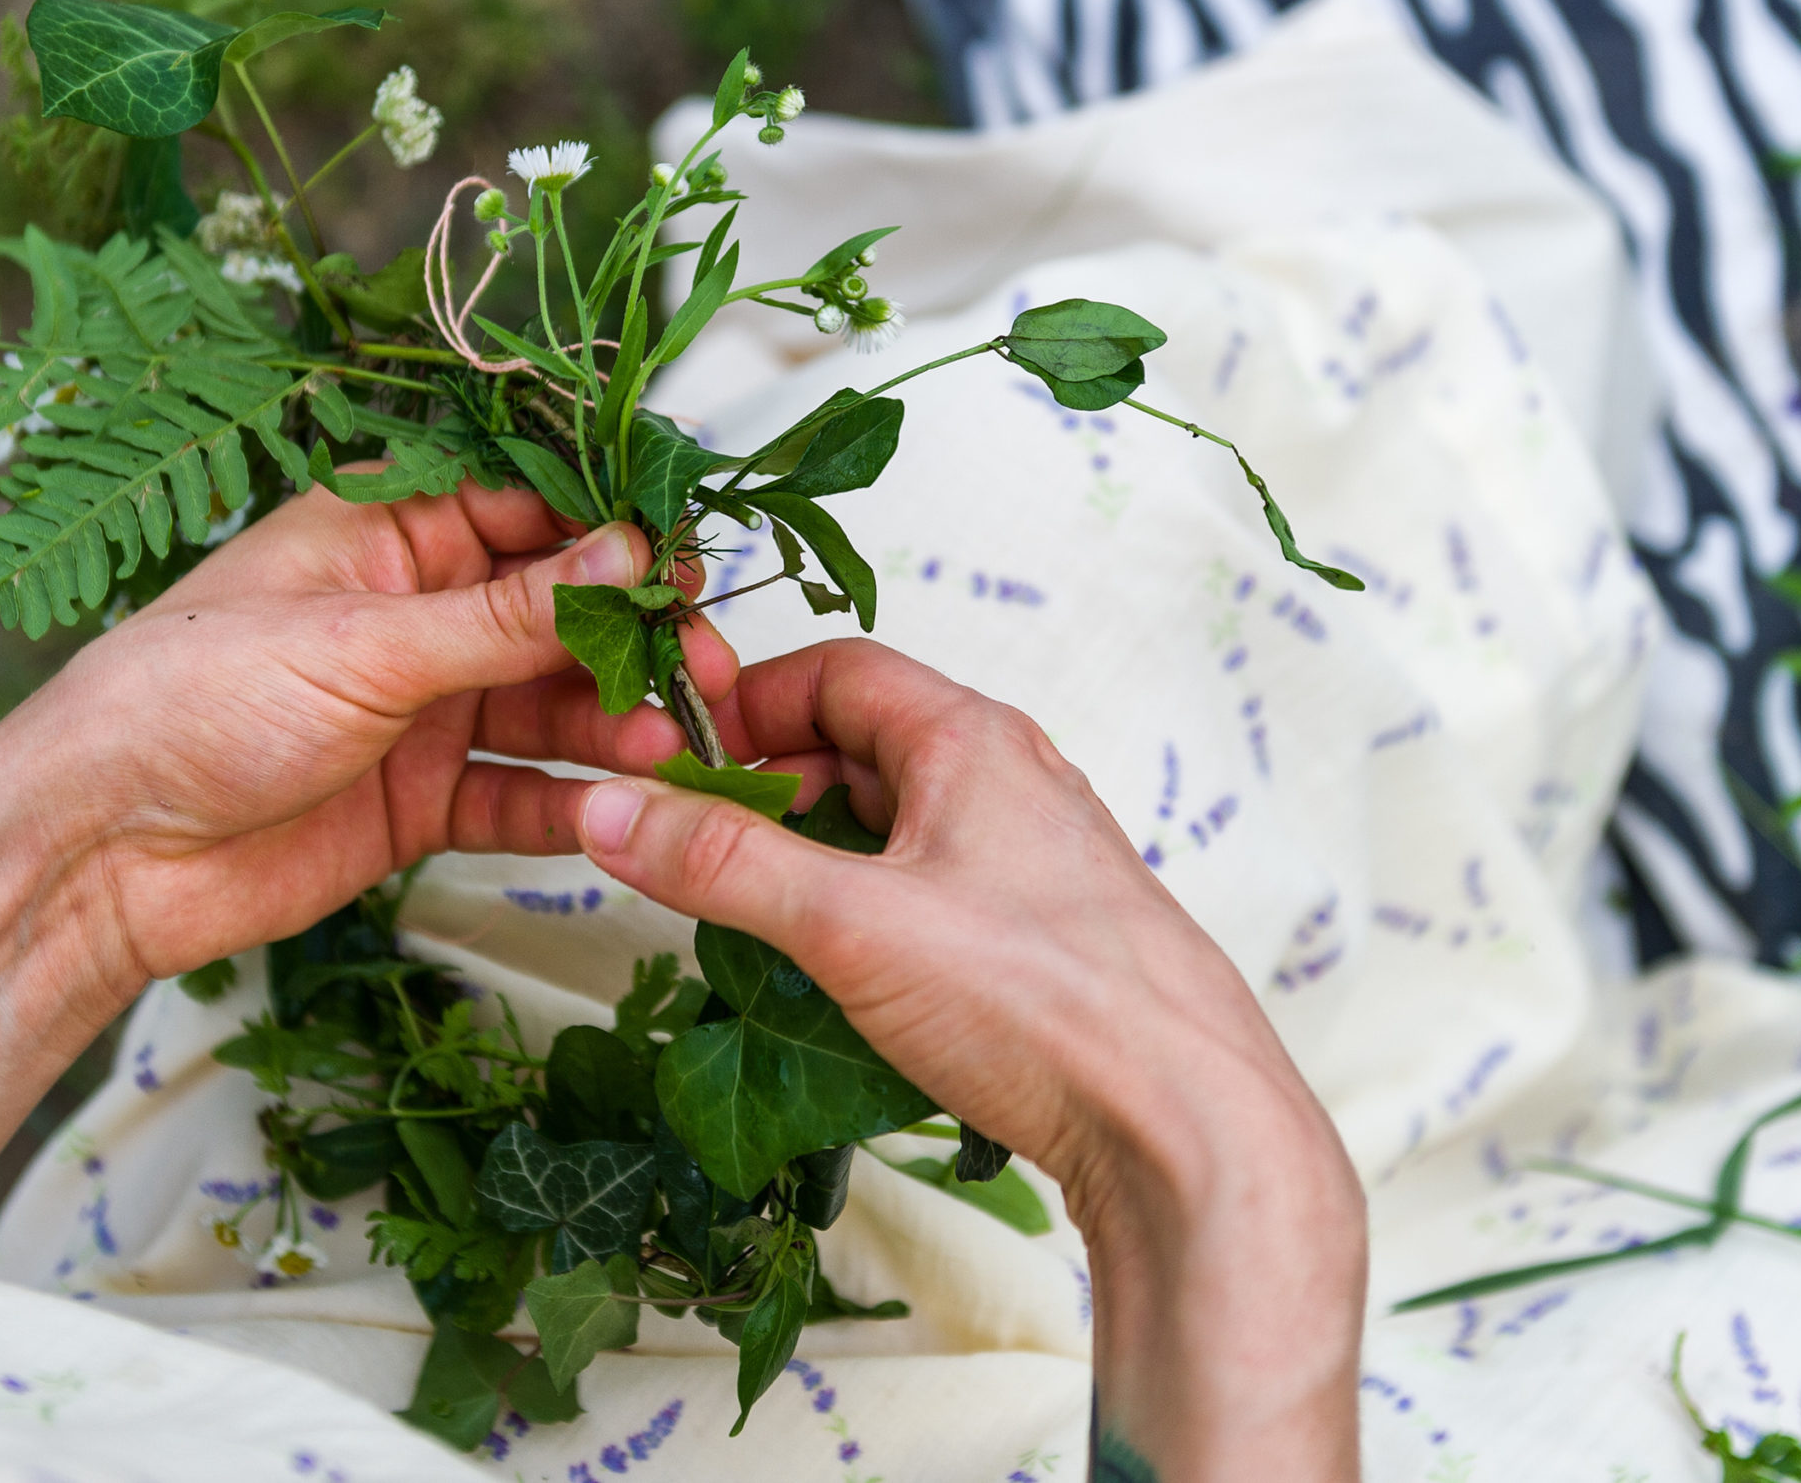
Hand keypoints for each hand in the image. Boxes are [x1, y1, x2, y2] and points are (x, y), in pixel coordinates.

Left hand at [0, 480, 730, 1231]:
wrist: (94, 858)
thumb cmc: (181, 707)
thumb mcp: (360, 644)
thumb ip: (504, 612)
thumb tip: (627, 556)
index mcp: (379, 532)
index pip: (526, 508)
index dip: (612, 533)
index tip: (688, 561)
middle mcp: (406, 615)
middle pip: (555, 613)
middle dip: (633, 640)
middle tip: (705, 667)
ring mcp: (416, 710)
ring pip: (548, 705)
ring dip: (614, 723)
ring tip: (676, 741)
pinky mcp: (417, 801)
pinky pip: (517, 792)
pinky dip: (572, 798)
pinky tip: (625, 803)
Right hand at [572, 640, 1365, 1482]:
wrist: (1190, 1129)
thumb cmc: (1044, 1004)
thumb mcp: (850, 924)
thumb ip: (723, 865)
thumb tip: (610, 812)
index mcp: (973, 740)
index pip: (834, 671)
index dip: (743, 706)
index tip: (670, 766)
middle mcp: (1015, 779)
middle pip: (861, 745)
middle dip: (768, 791)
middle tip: (695, 854)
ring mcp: (1038, 857)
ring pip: (898, 824)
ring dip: (816, 858)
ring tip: (758, 923)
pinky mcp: (1050, 934)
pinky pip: (935, 889)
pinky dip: (870, 910)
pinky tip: (842, 977)